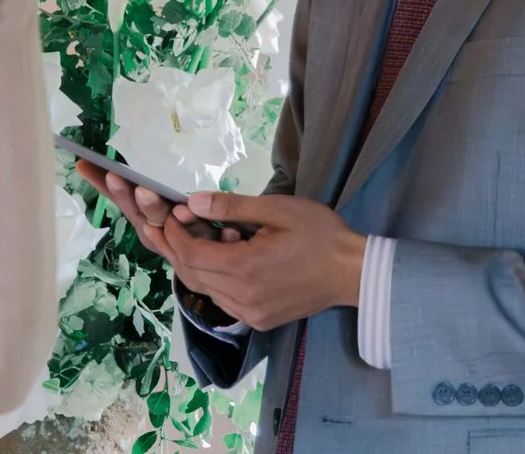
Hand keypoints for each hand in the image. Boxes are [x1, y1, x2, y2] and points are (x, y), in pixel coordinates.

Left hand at [166, 192, 366, 331]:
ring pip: (204, 290)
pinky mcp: (258, 321)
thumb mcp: (276, 209)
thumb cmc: (319, 234)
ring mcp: (250, 314)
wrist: (352, 273)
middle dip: (177, 248)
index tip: (171, 214)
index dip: (175, 234)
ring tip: (203, 237)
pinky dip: (213, 279)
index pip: (191, 255)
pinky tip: (225, 258)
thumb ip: (231, 207)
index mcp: (245, 269)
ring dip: (195, 264)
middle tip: (174, 224)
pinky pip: (222, 301)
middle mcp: (242, 298)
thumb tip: (191, 202)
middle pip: (192, 274)